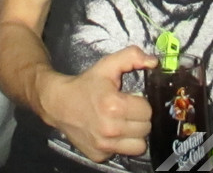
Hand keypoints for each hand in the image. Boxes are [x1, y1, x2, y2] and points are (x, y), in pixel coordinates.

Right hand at [38, 46, 156, 162]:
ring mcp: (104, 145)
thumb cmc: (85, 84)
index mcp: (114, 106)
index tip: (130, 99)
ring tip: (122, 123)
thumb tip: (154, 62)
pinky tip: (109, 133)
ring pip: (139, 146)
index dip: (140, 103)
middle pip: (145, 129)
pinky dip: (119, 144)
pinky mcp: (99, 155)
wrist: (58, 103)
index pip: (147, 111)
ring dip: (133, 134)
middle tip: (126, 110)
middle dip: (138, 118)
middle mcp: (110, 129)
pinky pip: (121, 153)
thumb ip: (132, 57)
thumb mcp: (107, 65)